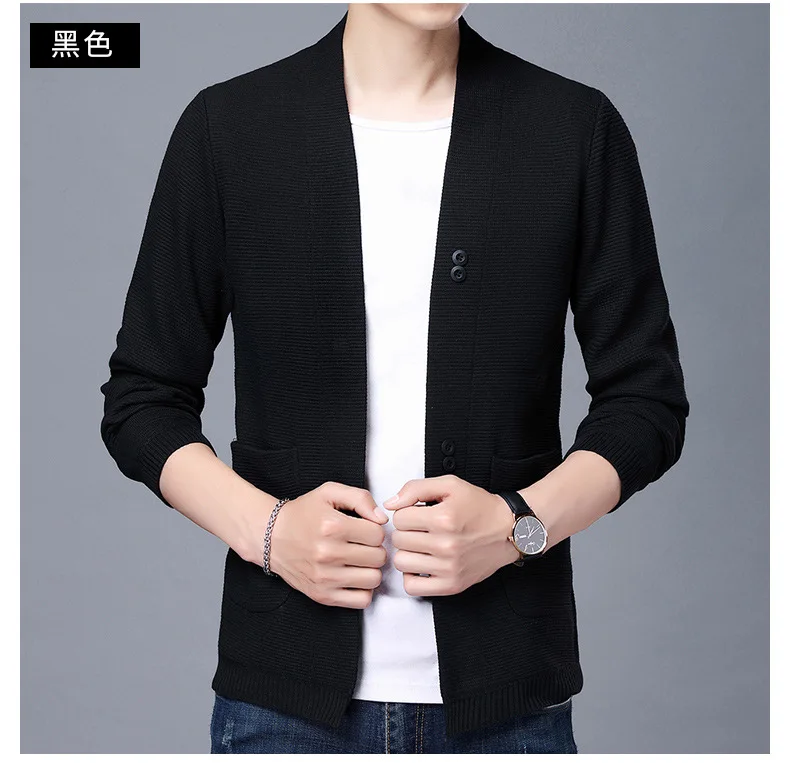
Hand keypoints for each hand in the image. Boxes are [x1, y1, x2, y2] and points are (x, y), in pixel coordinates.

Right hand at [268, 481, 388, 608]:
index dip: (375, 530)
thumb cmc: (302, 514)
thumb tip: (382, 519)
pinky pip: (361, 600)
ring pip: (373, 579)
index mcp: (332, 526)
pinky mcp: (322, 595)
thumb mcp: (329, 492)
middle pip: (378, 557)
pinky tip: (354, 576)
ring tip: (359, 560)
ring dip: (371, 569)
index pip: (378, 534)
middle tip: (363, 545)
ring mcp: (324, 577)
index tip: (365, 529)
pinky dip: (363, 589)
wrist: (271, 537)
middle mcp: (328, 553)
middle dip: (375, 549)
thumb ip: (360, 498)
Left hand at [384, 475, 519, 596]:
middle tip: (421, 529)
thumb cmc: (479, 507)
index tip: (417, 514)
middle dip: (406, 531)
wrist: (508, 530)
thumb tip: (390, 504)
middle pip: (399, 540)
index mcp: (444, 518)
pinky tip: (423, 564)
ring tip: (421, 545)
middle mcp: (446, 545)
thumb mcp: (450, 485)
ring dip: (407, 552)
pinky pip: (412, 587)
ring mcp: (449, 568)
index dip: (406, 513)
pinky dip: (412, 576)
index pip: (399, 518)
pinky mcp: (452, 585)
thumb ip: (415, 489)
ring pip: (401, 562)